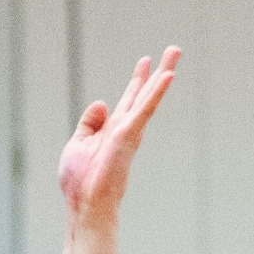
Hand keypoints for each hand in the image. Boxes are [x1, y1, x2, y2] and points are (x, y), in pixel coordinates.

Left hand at [57, 47, 178, 221]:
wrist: (86, 204)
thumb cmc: (80, 181)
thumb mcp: (78, 144)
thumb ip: (89, 123)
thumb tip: (101, 102)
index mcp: (113, 129)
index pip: (129, 100)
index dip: (137, 80)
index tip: (145, 61)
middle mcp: (126, 128)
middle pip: (146, 93)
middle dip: (159, 71)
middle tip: (174, 49)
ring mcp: (130, 131)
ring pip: (150, 96)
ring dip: (163, 73)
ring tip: (175, 51)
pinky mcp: (129, 134)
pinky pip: (146, 109)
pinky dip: (156, 92)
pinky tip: (168, 75)